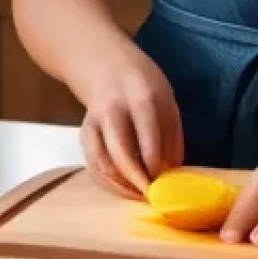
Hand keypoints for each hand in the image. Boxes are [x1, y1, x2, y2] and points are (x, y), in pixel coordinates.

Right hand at [79, 45, 184, 199]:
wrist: (105, 63)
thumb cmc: (142, 84)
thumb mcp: (165, 98)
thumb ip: (171, 133)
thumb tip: (173, 172)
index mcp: (140, 97)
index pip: (147, 134)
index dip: (155, 162)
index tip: (165, 178)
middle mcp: (114, 110)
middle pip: (119, 152)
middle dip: (135, 181)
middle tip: (150, 196)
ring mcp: (95, 121)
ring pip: (102, 163)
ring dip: (120, 186)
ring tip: (139, 195)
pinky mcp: (84, 133)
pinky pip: (92, 164)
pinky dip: (107, 181)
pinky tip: (123, 188)